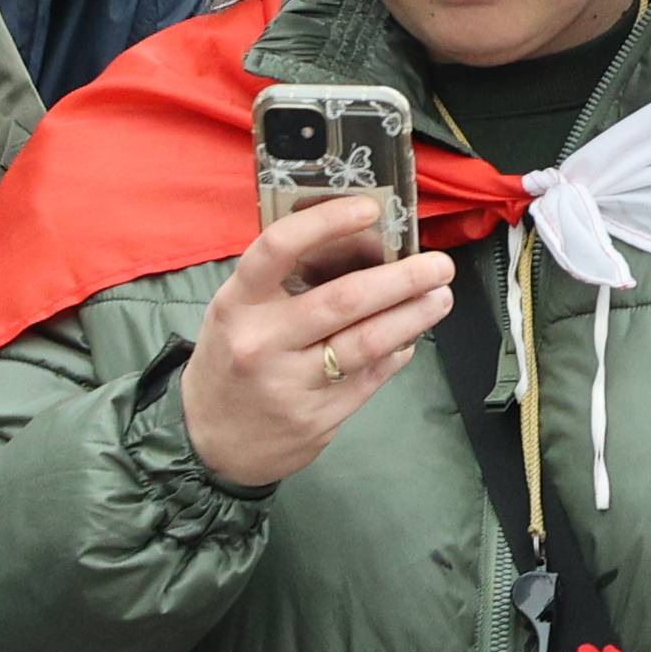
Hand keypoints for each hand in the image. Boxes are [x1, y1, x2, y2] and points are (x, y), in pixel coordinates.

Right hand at [181, 195, 455, 491]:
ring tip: (440, 297)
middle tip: (440, 265)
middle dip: (404, 278)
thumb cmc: (233, 359)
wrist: (209, 443)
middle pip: (345, 300)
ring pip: (368, 341)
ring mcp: (289, 384)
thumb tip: (367, 241)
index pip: (277, 250)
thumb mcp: (241, 311)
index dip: (326, 222)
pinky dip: (398, 351)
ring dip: (415, 315)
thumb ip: (289, 279)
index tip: (371, 208)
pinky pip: (371, 376)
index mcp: (238, 304)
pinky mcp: (316, 419)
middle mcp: (260, 342)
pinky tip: (409, 337)